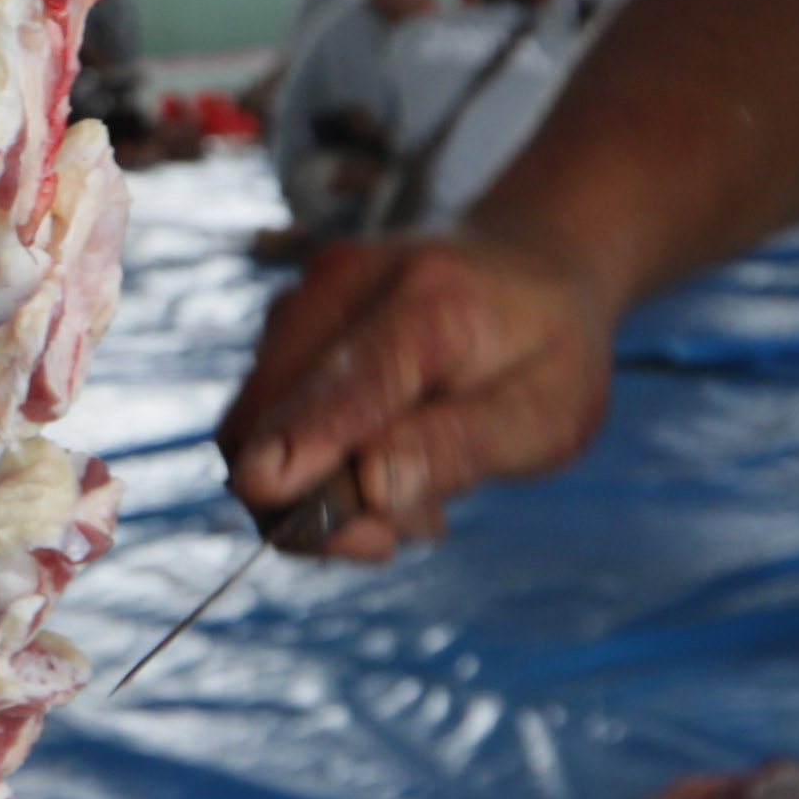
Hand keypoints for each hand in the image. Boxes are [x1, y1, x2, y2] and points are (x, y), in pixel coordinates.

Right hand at [221, 215, 622, 555]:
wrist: (527, 264)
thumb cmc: (546, 350)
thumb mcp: (544, 414)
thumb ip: (459, 448)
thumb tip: (371, 488)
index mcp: (432, 302)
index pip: (353, 380)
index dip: (304, 439)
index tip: (268, 489)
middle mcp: (346, 284)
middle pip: (268, 412)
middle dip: (307, 501)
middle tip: (394, 533)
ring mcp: (304, 296)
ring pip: (253, 424)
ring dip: (309, 489)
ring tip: (407, 491)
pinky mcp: (284, 318)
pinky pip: (263, 415)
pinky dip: (305, 460)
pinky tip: (380, 459)